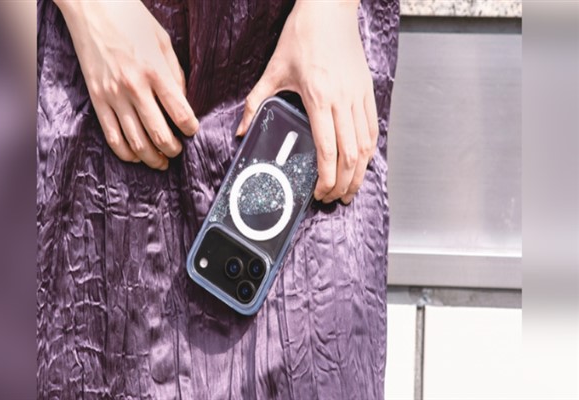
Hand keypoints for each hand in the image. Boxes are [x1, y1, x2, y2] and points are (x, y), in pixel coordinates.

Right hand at [55, 0, 198, 169]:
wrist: (92, 7)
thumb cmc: (131, 20)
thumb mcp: (163, 42)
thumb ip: (175, 74)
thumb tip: (183, 102)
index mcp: (155, 71)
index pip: (180, 113)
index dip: (191, 129)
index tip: (193, 131)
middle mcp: (134, 87)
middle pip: (159, 134)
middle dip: (173, 149)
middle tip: (179, 152)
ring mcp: (113, 95)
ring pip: (135, 141)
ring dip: (151, 157)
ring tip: (161, 162)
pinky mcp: (96, 99)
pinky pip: (111, 135)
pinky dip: (125, 152)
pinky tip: (135, 157)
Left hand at [236, 1, 377, 203]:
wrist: (329, 8)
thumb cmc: (302, 36)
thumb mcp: (273, 69)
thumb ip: (256, 102)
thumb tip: (242, 130)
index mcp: (318, 97)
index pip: (327, 149)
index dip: (326, 177)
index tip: (318, 192)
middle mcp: (342, 100)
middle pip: (351, 154)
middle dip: (344, 183)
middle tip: (334, 198)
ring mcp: (359, 95)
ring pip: (366, 145)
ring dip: (360, 172)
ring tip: (351, 189)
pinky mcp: (367, 90)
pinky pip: (373, 127)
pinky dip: (369, 150)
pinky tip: (362, 162)